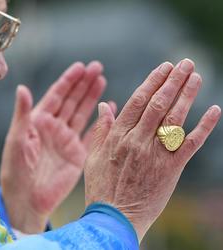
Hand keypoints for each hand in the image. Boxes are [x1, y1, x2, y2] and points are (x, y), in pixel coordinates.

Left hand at [0, 61, 115, 232]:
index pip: (57, 95)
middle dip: (84, 84)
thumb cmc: (17, 170)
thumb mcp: (17, 141)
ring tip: (102, 81)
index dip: (69, 81)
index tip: (81, 67)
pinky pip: (91, 134)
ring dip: (92, 97)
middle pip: (72, 100)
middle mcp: (55, 127)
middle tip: (97, 68)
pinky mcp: (78, 153)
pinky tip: (108, 110)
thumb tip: (22, 88)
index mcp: (40, 121)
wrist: (29, 199)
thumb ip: (22, 115)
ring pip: (83, 113)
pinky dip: (100, 123)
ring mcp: (67, 139)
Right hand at [84, 59, 220, 238]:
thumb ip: (101, 129)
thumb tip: (104, 105)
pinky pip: (190, 144)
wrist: (115, 217)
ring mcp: (156, 154)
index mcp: (119, 136)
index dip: (153, 82)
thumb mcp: (93, 156)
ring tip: (196, 76)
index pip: (138, 101)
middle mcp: (139, 141)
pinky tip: (214, 110)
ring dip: (187, 95)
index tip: (164, 67)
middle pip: (159, 104)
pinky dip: (204, 126)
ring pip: (175, 118)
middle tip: (185, 63)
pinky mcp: (172, 169)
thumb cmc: (102, 186)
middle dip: (173, 81)